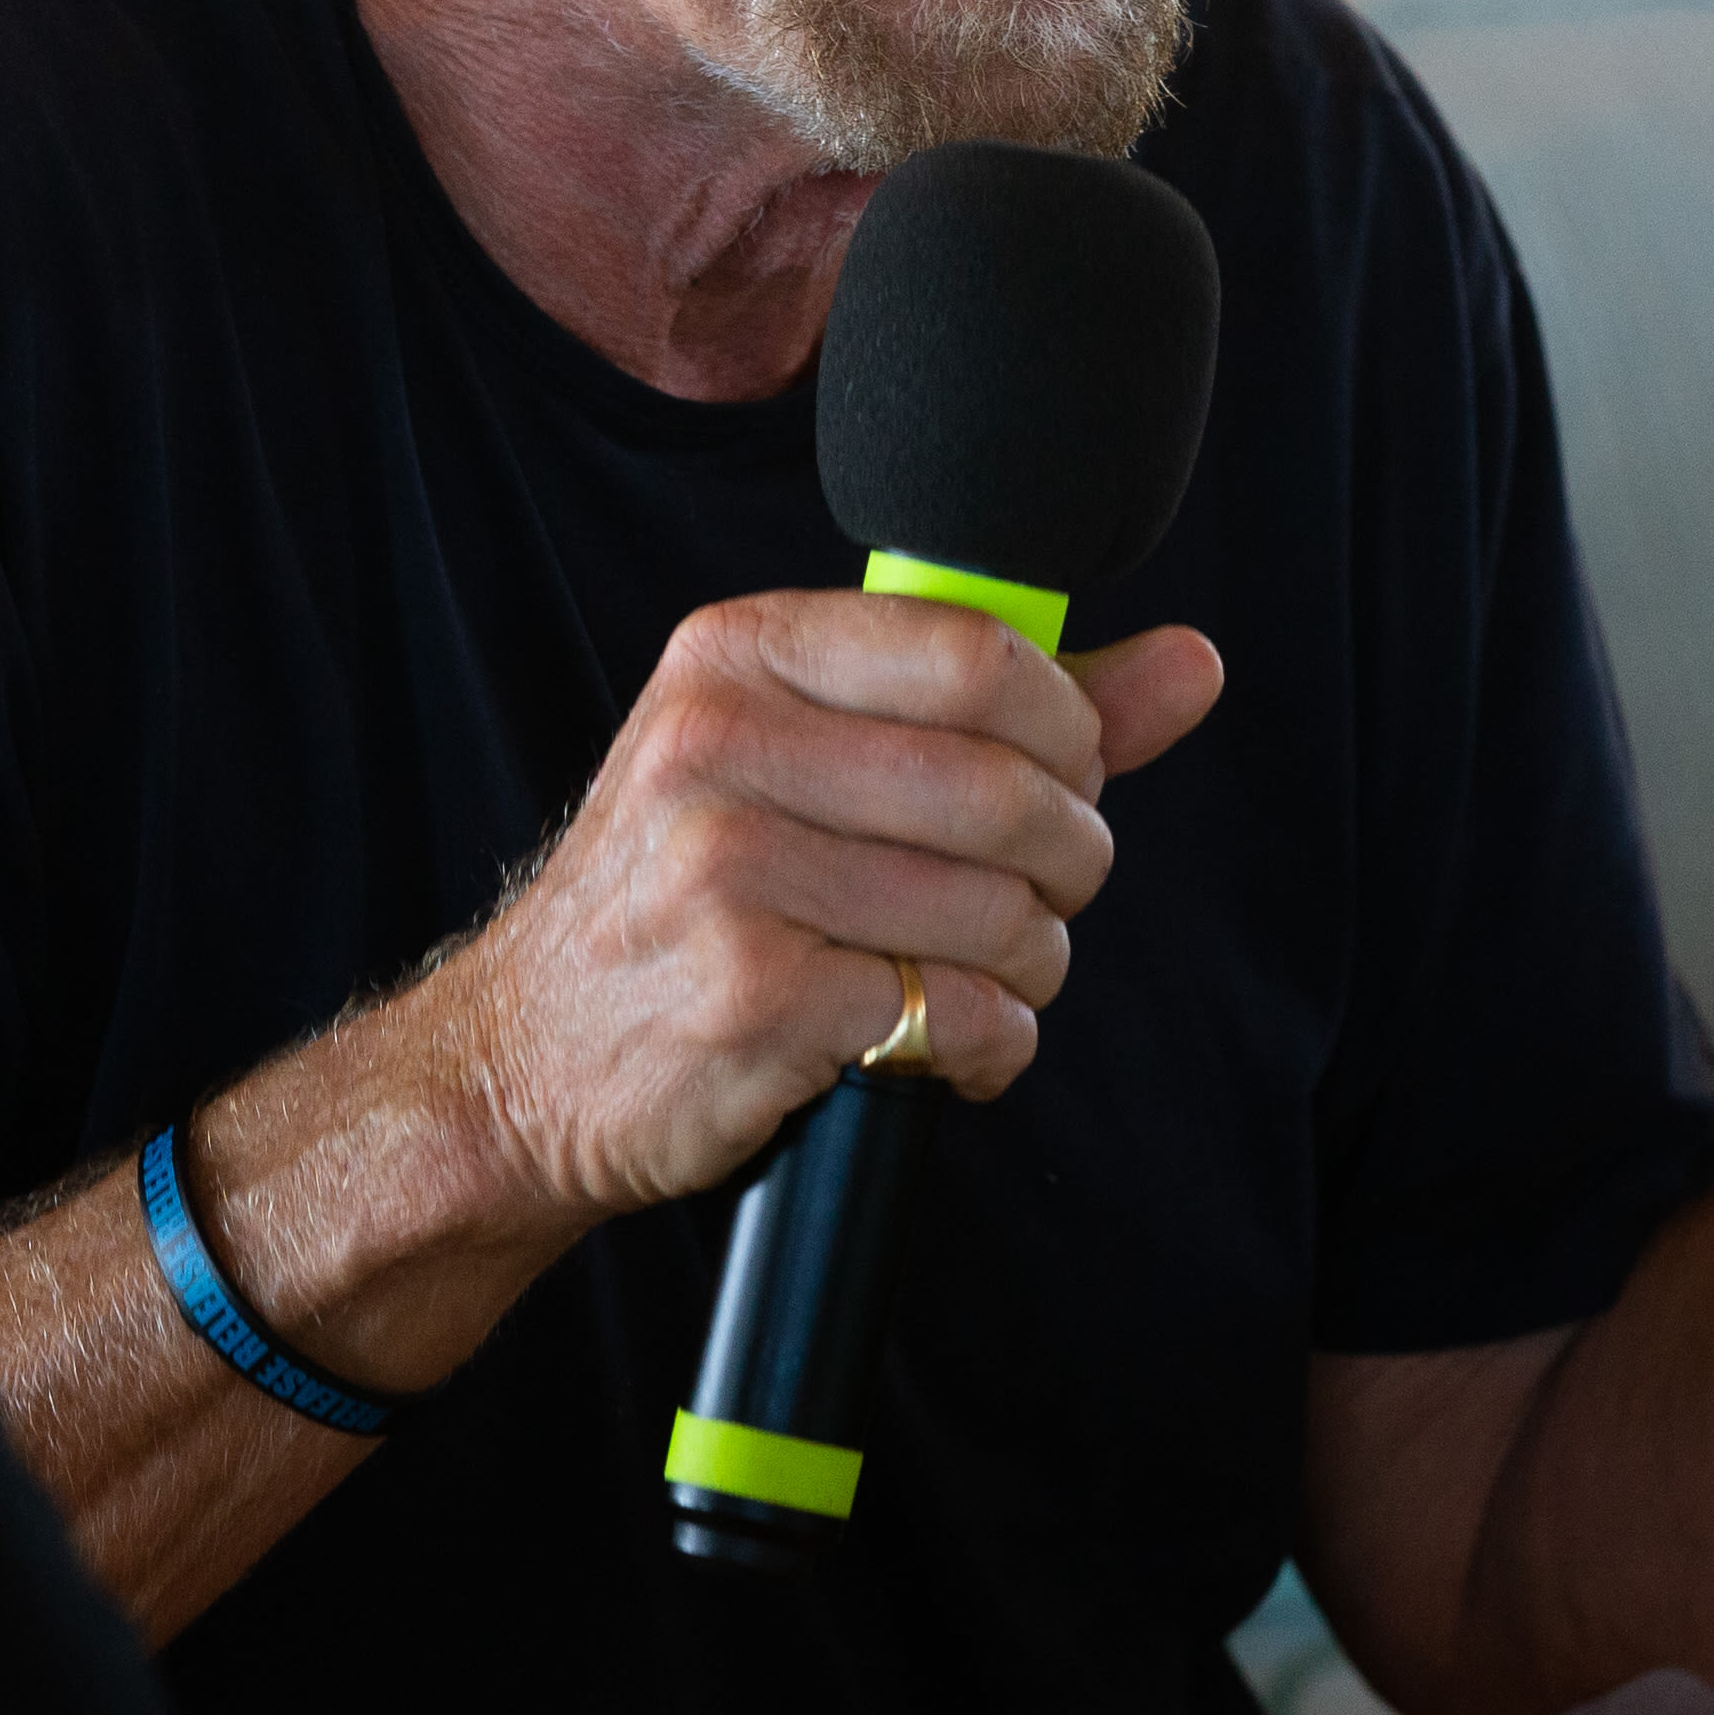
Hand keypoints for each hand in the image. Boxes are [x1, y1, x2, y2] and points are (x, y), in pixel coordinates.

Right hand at [435, 589, 1224, 1231]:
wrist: (521, 1061)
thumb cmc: (691, 895)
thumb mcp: (812, 760)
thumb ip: (1007, 708)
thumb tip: (1192, 664)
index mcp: (740, 653)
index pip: (980, 654)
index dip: (1067, 731)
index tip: (1064, 780)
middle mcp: (719, 743)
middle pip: (1010, 790)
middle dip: (1068, 865)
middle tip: (1042, 901)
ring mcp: (728, 869)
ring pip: (998, 911)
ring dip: (1028, 968)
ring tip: (978, 981)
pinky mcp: (751, 994)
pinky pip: (955, 1013)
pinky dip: (981, 1046)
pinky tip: (933, 1047)